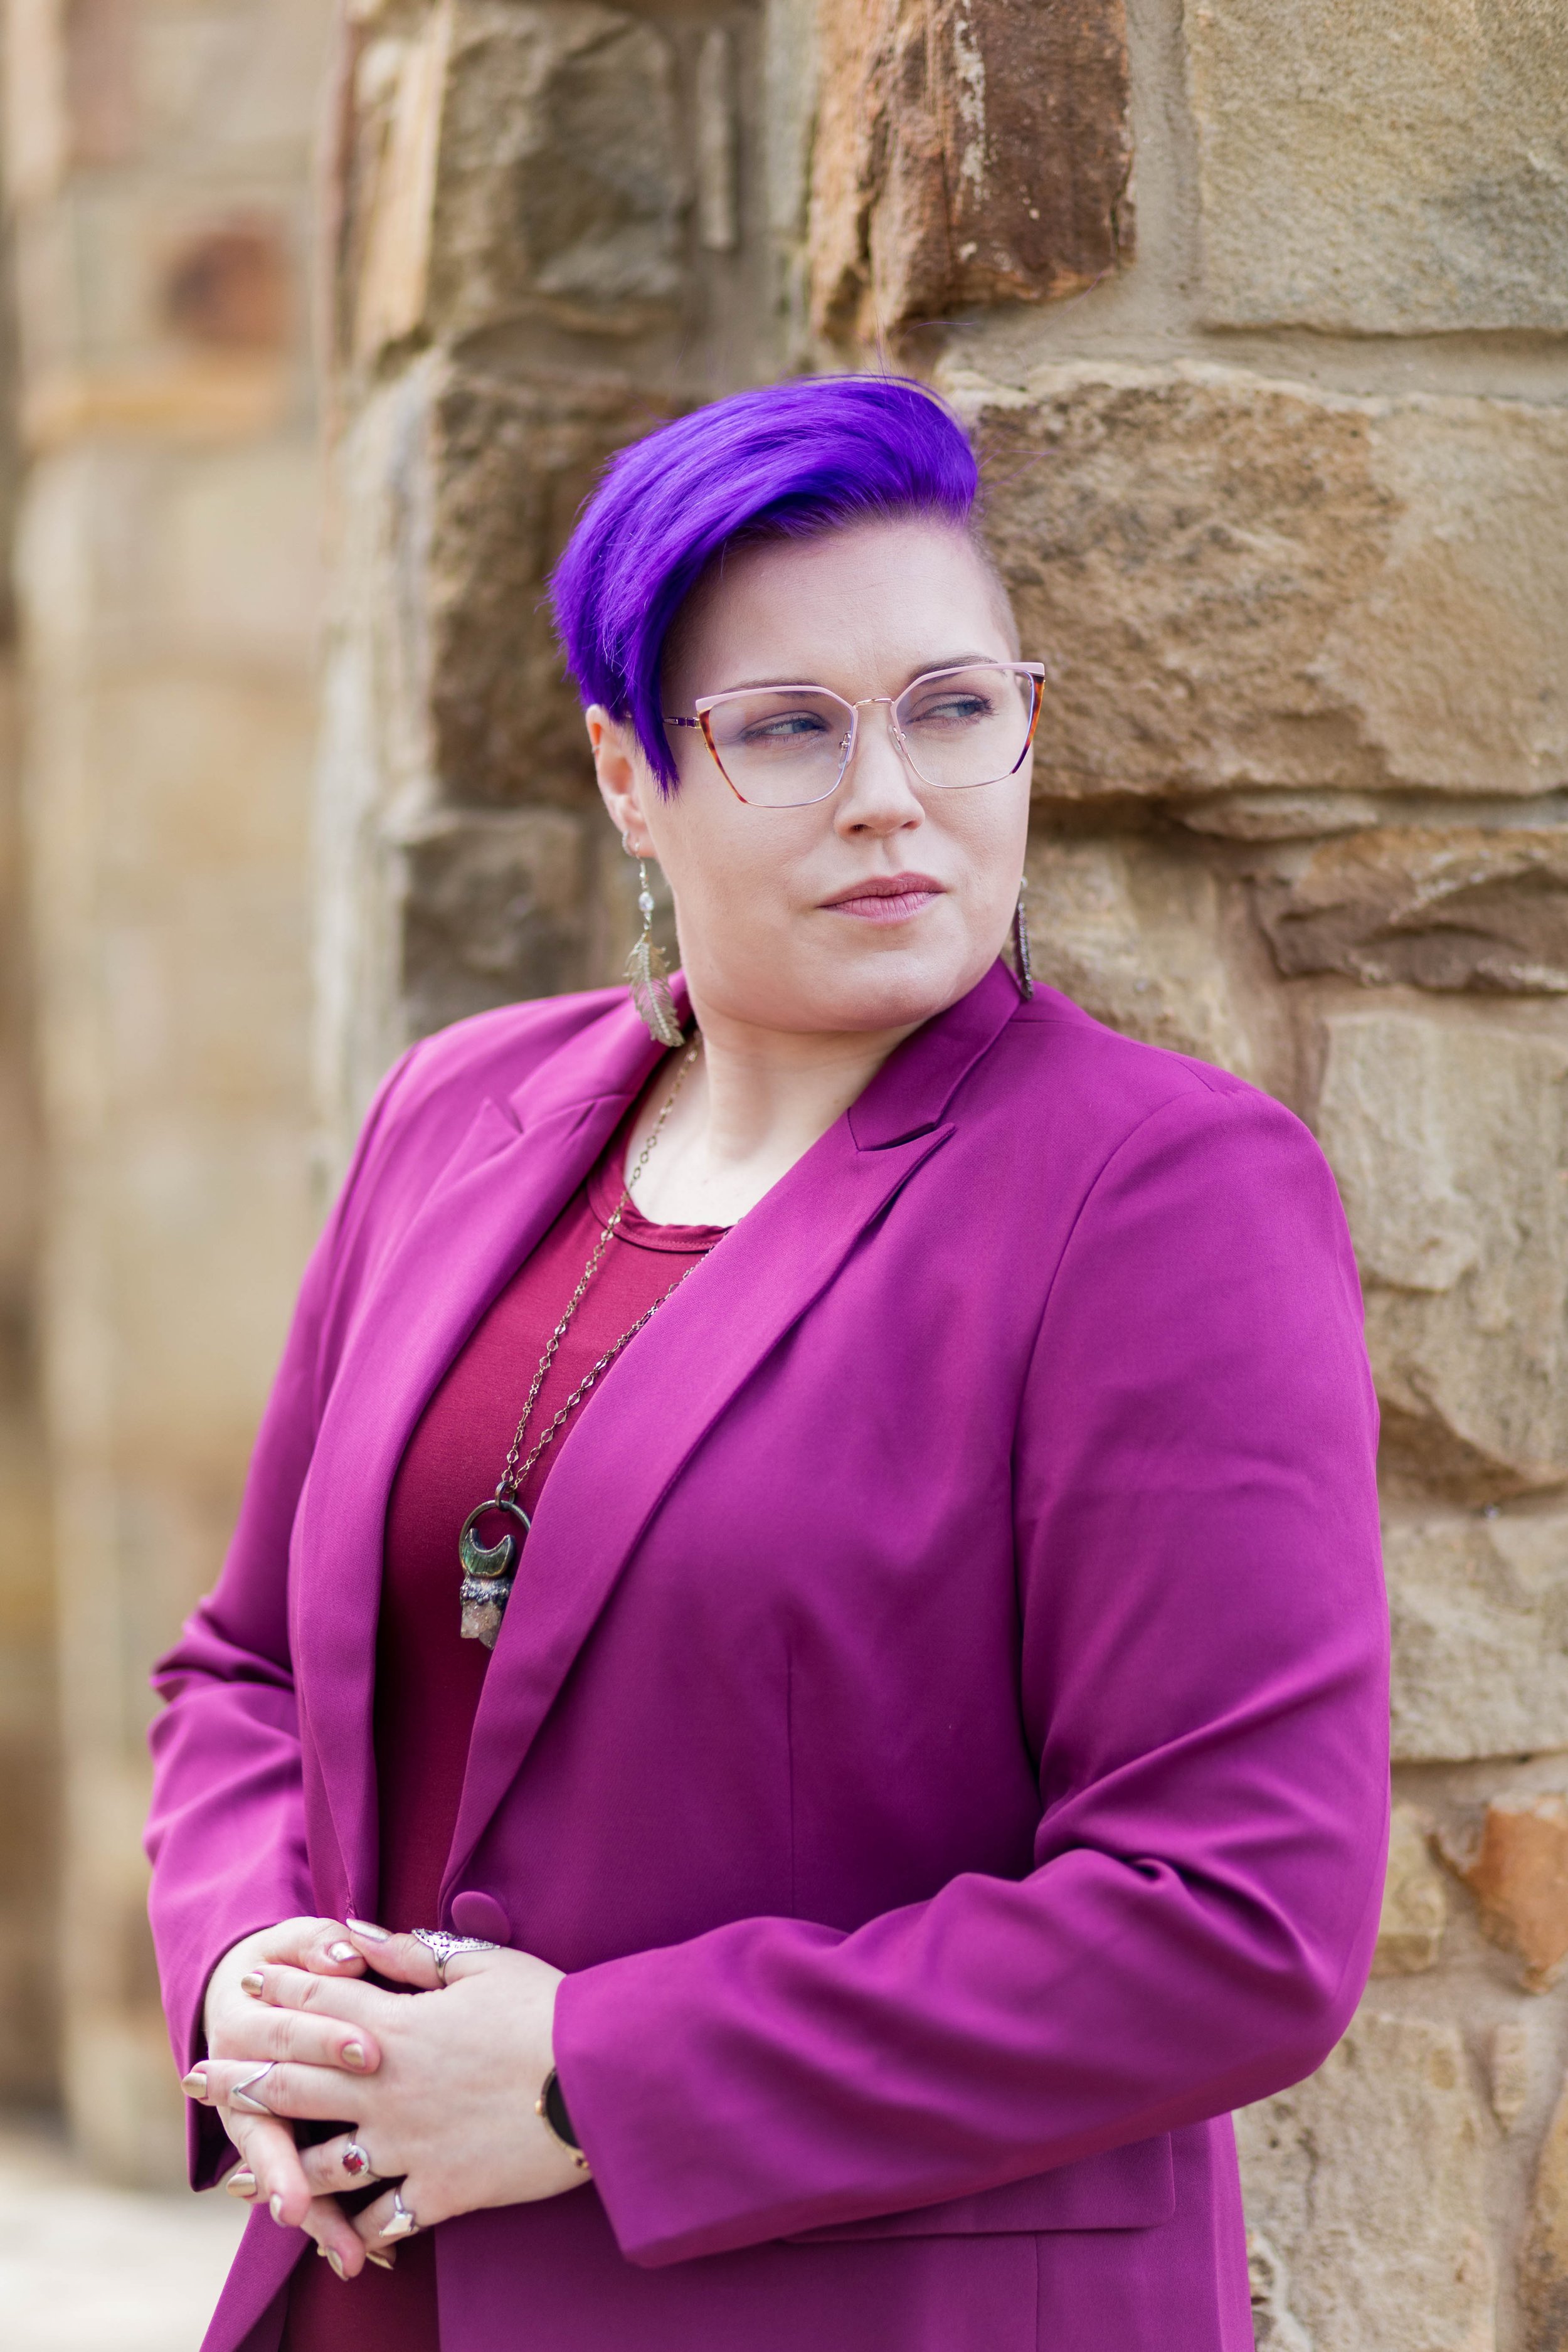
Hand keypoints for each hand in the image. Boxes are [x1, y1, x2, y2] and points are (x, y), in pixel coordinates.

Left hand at [189, 1923, 583, 2276]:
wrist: (595, 2080)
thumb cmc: (545, 2009)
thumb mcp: (480, 1964)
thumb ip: (410, 1954)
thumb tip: (356, 1929)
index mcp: (396, 2028)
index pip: (321, 2001)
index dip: (281, 1986)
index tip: (247, 1979)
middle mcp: (386, 2091)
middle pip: (295, 2085)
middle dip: (241, 2079)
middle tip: (195, 2077)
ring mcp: (408, 2147)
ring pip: (323, 2163)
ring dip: (276, 2170)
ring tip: (240, 2177)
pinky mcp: (440, 2193)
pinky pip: (384, 2216)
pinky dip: (357, 2226)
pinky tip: (337, 2231)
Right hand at [193, 1917, 379, 2274]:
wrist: (241, 1986)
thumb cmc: (285, 1962)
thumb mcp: (294, 1940)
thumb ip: (318, 1944)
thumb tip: (346, 1950)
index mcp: (248, 2022)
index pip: (292, 2033)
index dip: (329, 2041)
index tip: (371, 2052)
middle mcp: (244, 2081)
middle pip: (278, 2119)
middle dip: (305, 2156)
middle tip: (343, 2177)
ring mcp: (259, 2121)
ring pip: (283, 2171)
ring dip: (316, 2210)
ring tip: (345, 2251)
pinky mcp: (281, 2147)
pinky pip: (303, 2188)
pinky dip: (327, 2221)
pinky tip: (357, 2254)